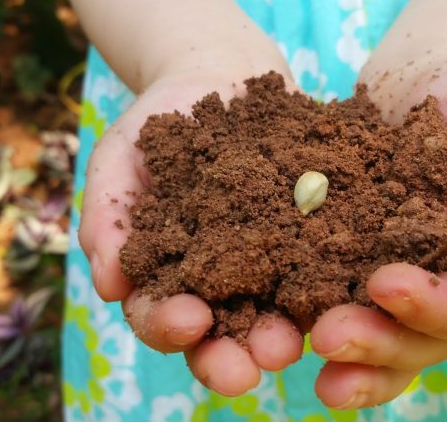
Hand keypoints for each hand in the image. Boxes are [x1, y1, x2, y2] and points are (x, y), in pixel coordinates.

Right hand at [79, 70, 305, 395]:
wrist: (221, 76)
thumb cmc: (158, 123)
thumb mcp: (119, 161)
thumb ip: (106, 219)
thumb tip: (108, 284)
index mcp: (166, 278)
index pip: (161, 317)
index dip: (169, 327)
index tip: (188, 321)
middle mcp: (220, 286)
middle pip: (220, 337)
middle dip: (229, 357)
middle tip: (248, 369)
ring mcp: (269, 267)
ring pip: (272, 316)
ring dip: (280, 336)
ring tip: (291, 342)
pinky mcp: (310, 243)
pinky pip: (321, 268)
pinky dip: (327, 285)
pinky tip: (340, 293)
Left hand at [308, 57, 446, 408]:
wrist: (418, 84)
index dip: (437, 306)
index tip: (385, 283)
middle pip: (426, 340)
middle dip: (381, 343)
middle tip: (331, 336)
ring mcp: (405, 291)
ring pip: (385, 343)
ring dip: (351, 359)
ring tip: (309, 356)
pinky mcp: (356, 276)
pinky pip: (342, 312)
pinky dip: (314, 331)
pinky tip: (283, 338)